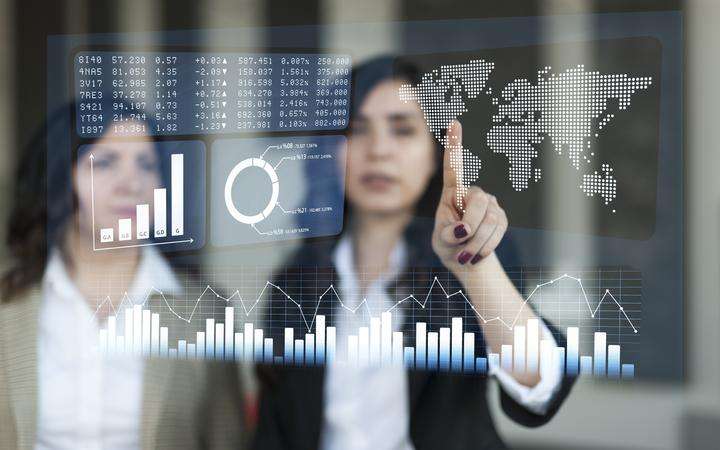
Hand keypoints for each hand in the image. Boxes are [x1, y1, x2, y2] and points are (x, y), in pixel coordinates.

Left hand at [431, 121, 508, 278]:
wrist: (465, 258)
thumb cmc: (448, 246)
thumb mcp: (441, 241)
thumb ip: (447, 234)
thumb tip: (464, 229)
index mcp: (453, 193)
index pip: (453, 167)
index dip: (454, 145)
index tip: (454, 122)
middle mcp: (473, 193)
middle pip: (479, 204)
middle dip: (470, 228)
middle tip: (461, 242)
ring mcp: (490, 204)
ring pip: (489, 221)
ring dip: (476, 243)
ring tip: (466, 253)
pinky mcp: (501, 218)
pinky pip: (498, 231)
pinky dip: (485, 246)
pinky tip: (477, 252)